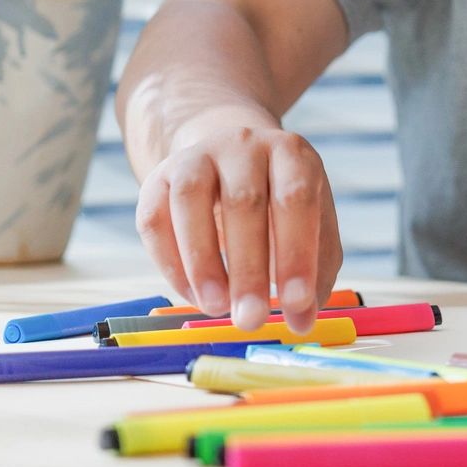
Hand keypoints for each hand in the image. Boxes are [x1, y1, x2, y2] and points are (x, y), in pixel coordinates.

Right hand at [133, 118, 342, 333]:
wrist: (229, 157)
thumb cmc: (279, 201)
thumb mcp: (310, 223)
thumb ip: (313, 269)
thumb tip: (302, 321)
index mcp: (291, 153)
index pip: (295, 198)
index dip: (296, 253)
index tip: (296, 305)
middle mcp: (243, 145)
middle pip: (243, 201)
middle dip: (249, 269)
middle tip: (252, 320)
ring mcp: (196, 156)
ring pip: (190, 200)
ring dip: (202, 261)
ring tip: (216, 308)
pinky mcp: (158, 178)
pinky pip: (154, 219)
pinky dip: (170, 263)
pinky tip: (192, 295)